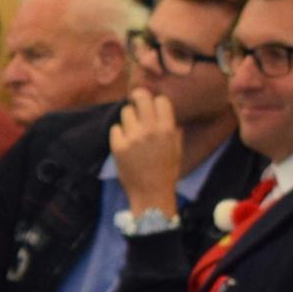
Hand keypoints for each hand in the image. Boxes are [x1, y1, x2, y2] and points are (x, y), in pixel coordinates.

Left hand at [111, 89, 183, 218]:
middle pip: (141, 98)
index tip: (152, 105)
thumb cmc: (166, 171)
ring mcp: (133, 138)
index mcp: (167, 129)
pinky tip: (125, 142)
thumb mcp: (176, 148)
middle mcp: (150, 130)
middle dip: (138, 97)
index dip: (156, 102)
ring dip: (128, 118)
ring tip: (132, 129)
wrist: (151, 193)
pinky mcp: (118, 147)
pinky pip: (115, 129)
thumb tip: (164, 111)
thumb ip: (172, 128)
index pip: (160, 100)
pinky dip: (119, 133)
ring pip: (126, 112)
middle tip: (135, 100)